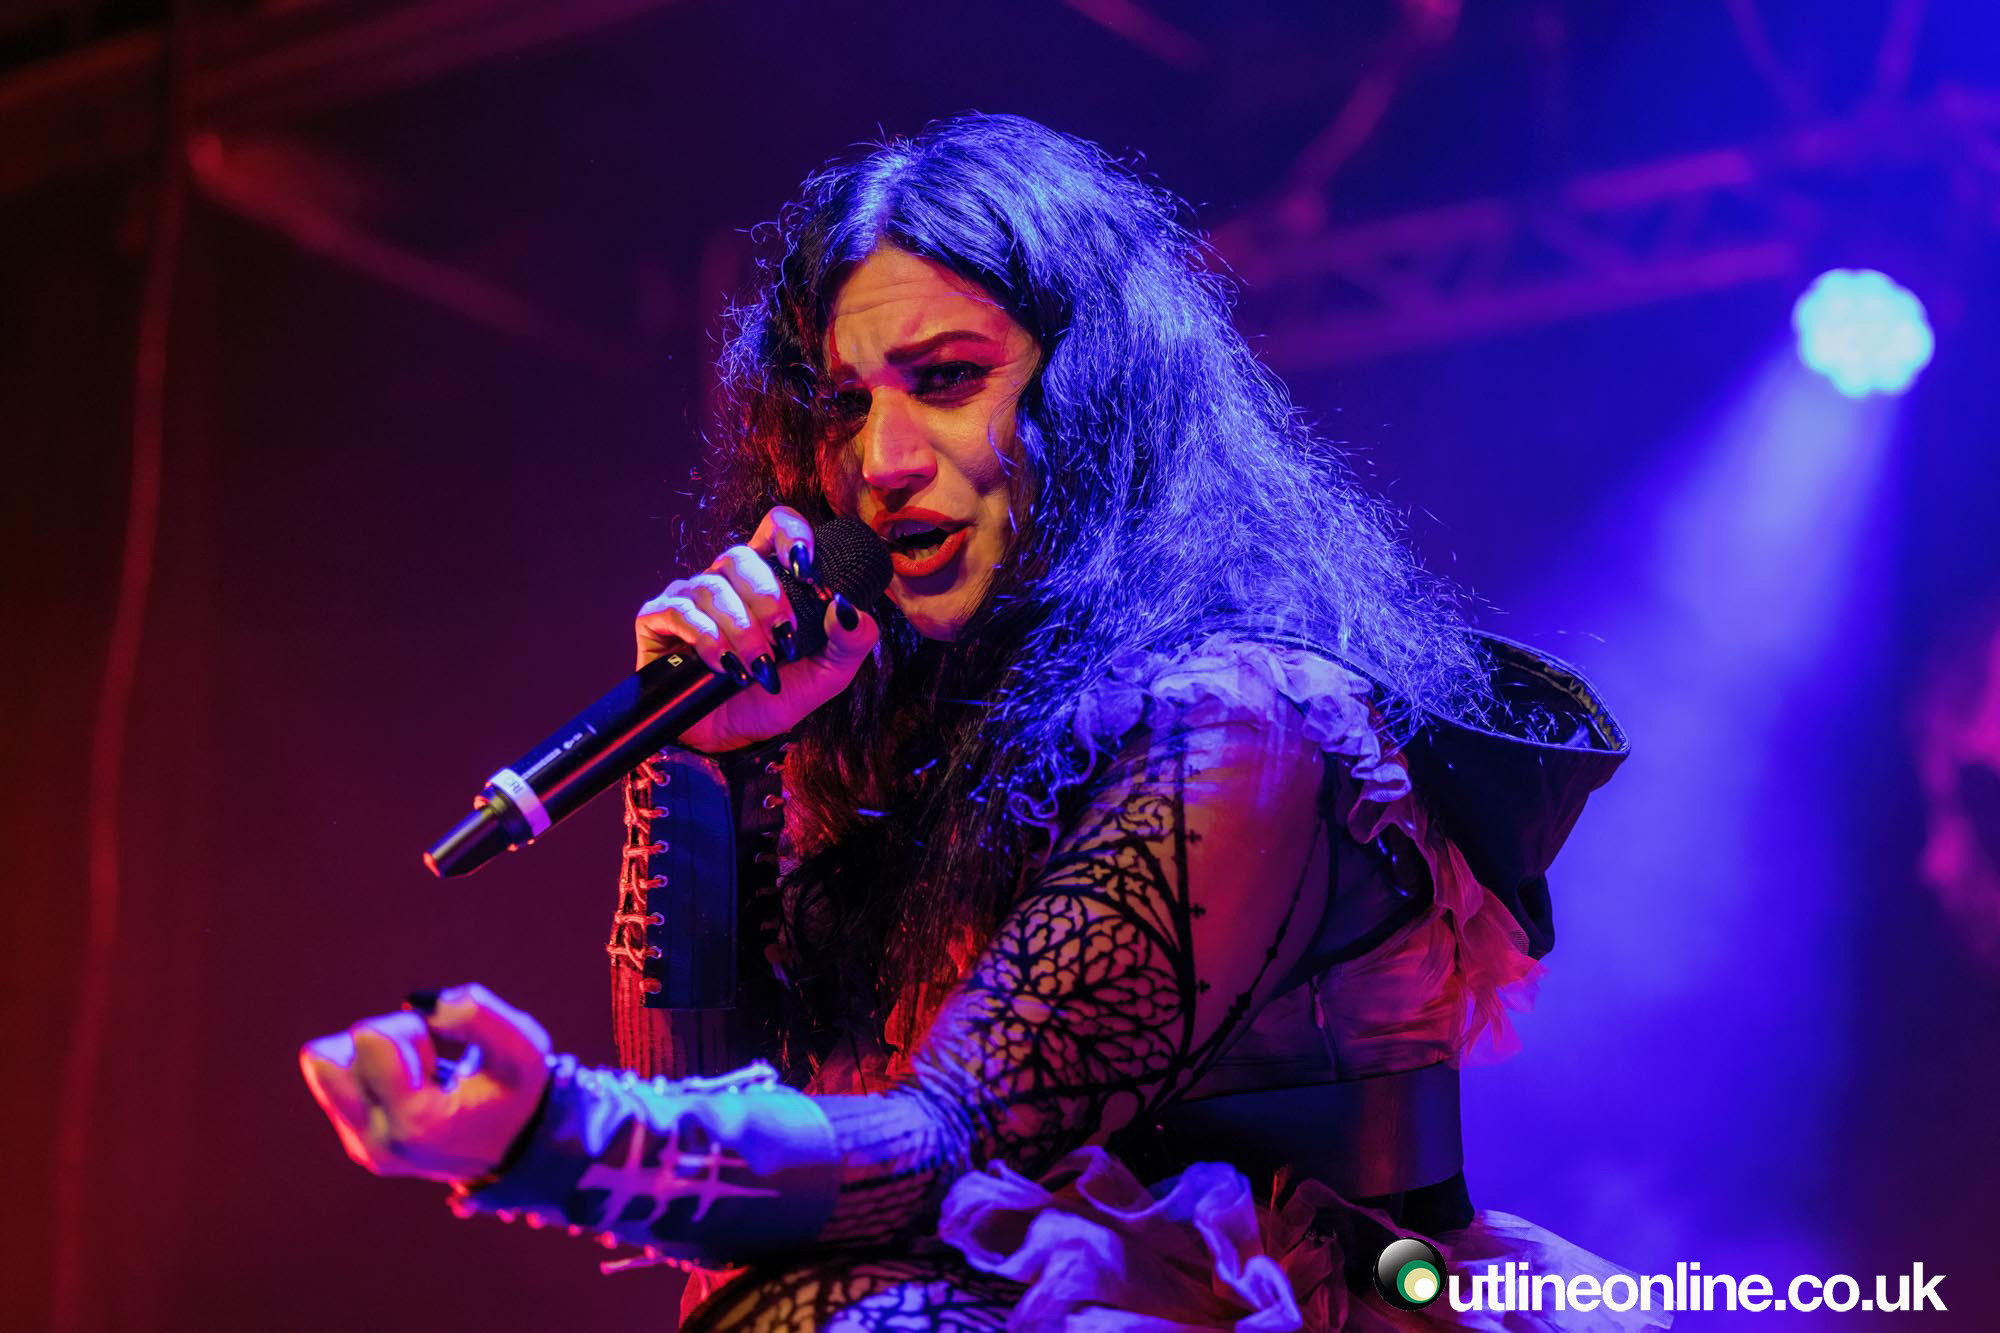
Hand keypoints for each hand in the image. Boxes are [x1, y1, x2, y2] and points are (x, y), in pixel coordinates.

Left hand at [298, 983, 551, 1184]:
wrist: (516, 1147)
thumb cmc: (516, 1091)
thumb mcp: (523, 1048)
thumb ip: (482, 1015)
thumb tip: (424, 1004)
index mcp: (416, 1123)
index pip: (370, 1038)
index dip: (412, 1029)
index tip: (442, 1056)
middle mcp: (378, 1142)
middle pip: (324, 1057)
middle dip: (378, 1041)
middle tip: (425, 1064)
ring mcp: (363, 1147)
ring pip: (324, 1067)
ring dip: (368, 1057)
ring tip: (415, 1077)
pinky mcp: (357, 1144)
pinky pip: (335, 1083)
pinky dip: (371, 1075)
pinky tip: (410, 1092)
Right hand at [635, 505, 879, 753]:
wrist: (728, 741)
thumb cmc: (773, 698)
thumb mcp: (825, 676)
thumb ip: (850, 642)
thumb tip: (849, 609)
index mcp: (765, 581)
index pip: (775, 527)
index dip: (791, 535)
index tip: (807, 573)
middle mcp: (724, 581)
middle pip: (739, 555)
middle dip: (767, 600)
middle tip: (784, 642)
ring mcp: (688, 597)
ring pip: (712, 586)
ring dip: (741, 631)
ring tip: (757, 669)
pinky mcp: (657, 620)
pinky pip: (679, 610)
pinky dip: (707, 639)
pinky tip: (724, 667)